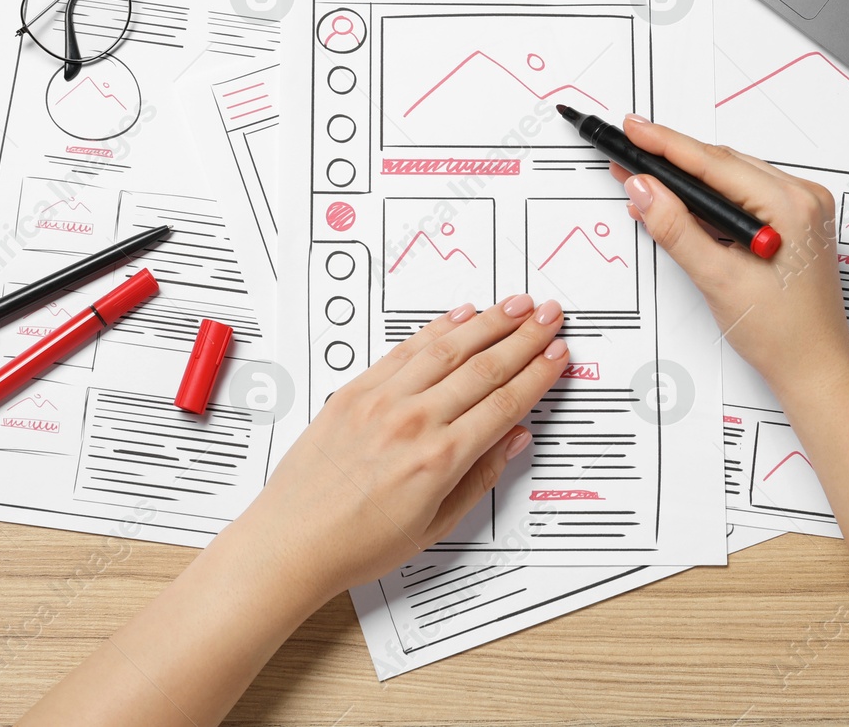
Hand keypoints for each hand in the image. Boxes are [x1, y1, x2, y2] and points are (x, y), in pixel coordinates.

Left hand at [228, 294, 567, 600]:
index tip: (557, 356)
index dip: (537, 375)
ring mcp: (381, 401)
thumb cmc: (355, 544)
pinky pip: (404, 350)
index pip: (504, 404)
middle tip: (548, 316)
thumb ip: (478, 477)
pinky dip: (435, 329)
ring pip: (447, 348)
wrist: (291, 541)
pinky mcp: (354, 391)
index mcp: (439, 460)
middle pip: (484, 368)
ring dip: (487, 322)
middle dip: (524, 337)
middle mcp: (412, 422)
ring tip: (515, 305)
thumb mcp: (433, 526)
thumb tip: (513, 440)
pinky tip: (460, 316)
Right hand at [610, 115, 848, 396]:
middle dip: (672, 160)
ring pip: (732, 178)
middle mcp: (802, 199)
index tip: (633, 131)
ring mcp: (801, 209)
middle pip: (723, 164)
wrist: (813, 367)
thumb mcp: (718, 279)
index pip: (714, 163)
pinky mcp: (794, 222)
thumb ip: (676, 229)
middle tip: (629, 154)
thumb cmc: (783, 333)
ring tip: (646, 180)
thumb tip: (645, 190)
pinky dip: (710, 199)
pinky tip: (681, 204)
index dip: (666, 144)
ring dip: (689, 181)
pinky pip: (744, 195)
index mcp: (791, 205)